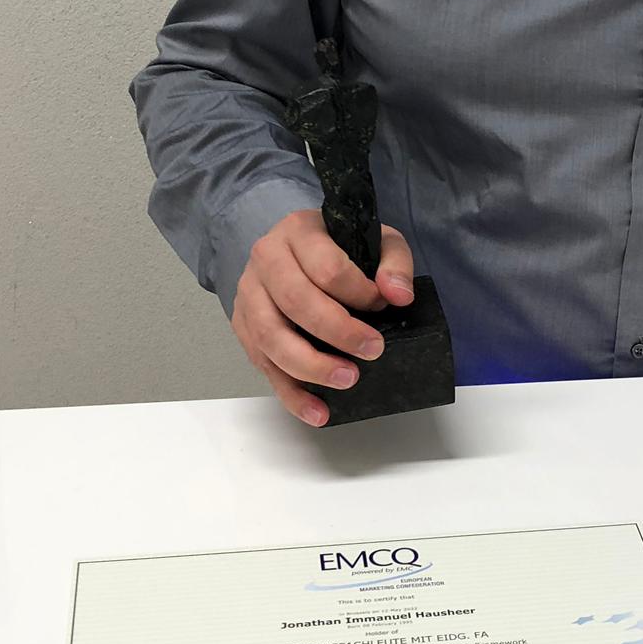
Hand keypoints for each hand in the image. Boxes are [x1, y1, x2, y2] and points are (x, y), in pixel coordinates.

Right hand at [232, 210, 414, 426]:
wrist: (292, 248)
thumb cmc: (337, 247)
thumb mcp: (374, 240)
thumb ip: (394, 263)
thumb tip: (398, 295)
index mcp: (298, 232)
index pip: (327, 267)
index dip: (359, 292)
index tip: (382, 306)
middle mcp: (266, 260)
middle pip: (296, 301)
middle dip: (337, 332)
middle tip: (372, 351)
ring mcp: (249, 295)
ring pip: (271, 337)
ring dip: (310, 366)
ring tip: (346, 380)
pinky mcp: (244, 327)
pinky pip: (263, 365)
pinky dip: (290, 394)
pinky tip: (317, 412)